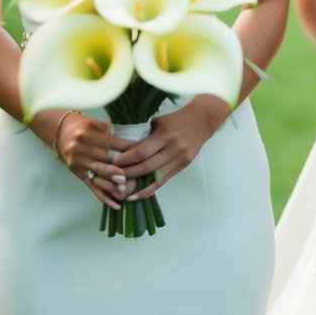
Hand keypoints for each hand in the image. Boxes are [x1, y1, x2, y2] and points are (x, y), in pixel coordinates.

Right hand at [46, 111, 130, 208]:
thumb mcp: (96, 124)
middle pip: (105, 159)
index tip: (144, 152)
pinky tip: (116, 205)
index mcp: (88, 133)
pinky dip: (104, 197)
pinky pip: (92, 187)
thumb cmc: (83, 127)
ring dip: (113, 184)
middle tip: (137, 174)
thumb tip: (136, 139)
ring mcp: (79, 163)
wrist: (60, 132)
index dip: (128, 148)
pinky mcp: (78, 174)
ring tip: (126, 191)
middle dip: (122, 168)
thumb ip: (113, 131)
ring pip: (99, 175)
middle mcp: (82, 148)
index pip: (112, 142)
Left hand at [111, 97, 226, 199]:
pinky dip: (148, 191)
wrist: (203, 120)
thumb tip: (126, 146)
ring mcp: (179, 159)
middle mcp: (172, 148)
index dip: (126, 159)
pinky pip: (162, 182)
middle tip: (112, 176)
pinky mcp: (182, 166)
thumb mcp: (160, 120)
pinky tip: (135, 196)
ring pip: (153, 177)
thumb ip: (145, 134)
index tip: (113, 162)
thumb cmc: (178, 118)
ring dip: (135, 184)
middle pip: (145, 166)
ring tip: (120, 189)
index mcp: (165, 134)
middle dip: (127, 173)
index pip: (141, 151)